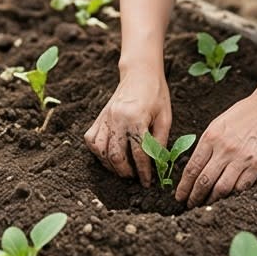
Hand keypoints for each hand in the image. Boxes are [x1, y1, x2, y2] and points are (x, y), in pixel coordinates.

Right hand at [84, 66, 170, 186]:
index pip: (139, 153)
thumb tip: (158, 164)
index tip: (147, 182)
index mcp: (136, 118)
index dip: (144, 171)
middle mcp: (117, 119)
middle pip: (116, 156)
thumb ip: (160, 141)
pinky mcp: (99, 117)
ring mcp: (105, 118)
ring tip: (123, 169)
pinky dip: (98, 152)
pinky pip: (91, 140)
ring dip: (110, 165)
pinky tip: (109, 155)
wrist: (140, 73)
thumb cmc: (156, 94)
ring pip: (100, 151)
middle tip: (134, 177)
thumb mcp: (165, 117)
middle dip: (125, 172)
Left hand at [175, 94, 256, 207]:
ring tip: (206, 204)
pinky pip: (241, 187)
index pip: (192, 168)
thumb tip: (195, 168)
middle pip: (204, 181)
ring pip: (222, 188)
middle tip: (190, 205)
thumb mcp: (216, 125)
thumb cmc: (240, 116)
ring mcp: (241, 158)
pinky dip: (232, 194)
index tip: (179, 196)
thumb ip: (205, 145)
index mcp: (211, 137)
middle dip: (194, 197)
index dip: (184, 186)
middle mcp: (224, 149)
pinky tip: (227, 197)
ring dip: (212, 199)